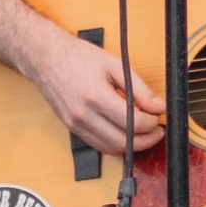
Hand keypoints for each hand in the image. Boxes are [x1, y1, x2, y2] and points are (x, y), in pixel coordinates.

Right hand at [0, 0, 163, 155]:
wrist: (46, 58)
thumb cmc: (79, 57)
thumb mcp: (116, 65)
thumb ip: (140, 89)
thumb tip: (159, 106)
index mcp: (96, 97)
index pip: (133, 123)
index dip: (152, 123)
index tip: (159, 116)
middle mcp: (83, 115)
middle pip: (123, 142)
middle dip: (147, 140)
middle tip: (158, 129)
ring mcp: (75, 125)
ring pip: (111, 149)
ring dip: (132, 145)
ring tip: (145, 132)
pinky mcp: (72, 128)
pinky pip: (98, 145)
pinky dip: (116, 144)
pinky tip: (126, 132)